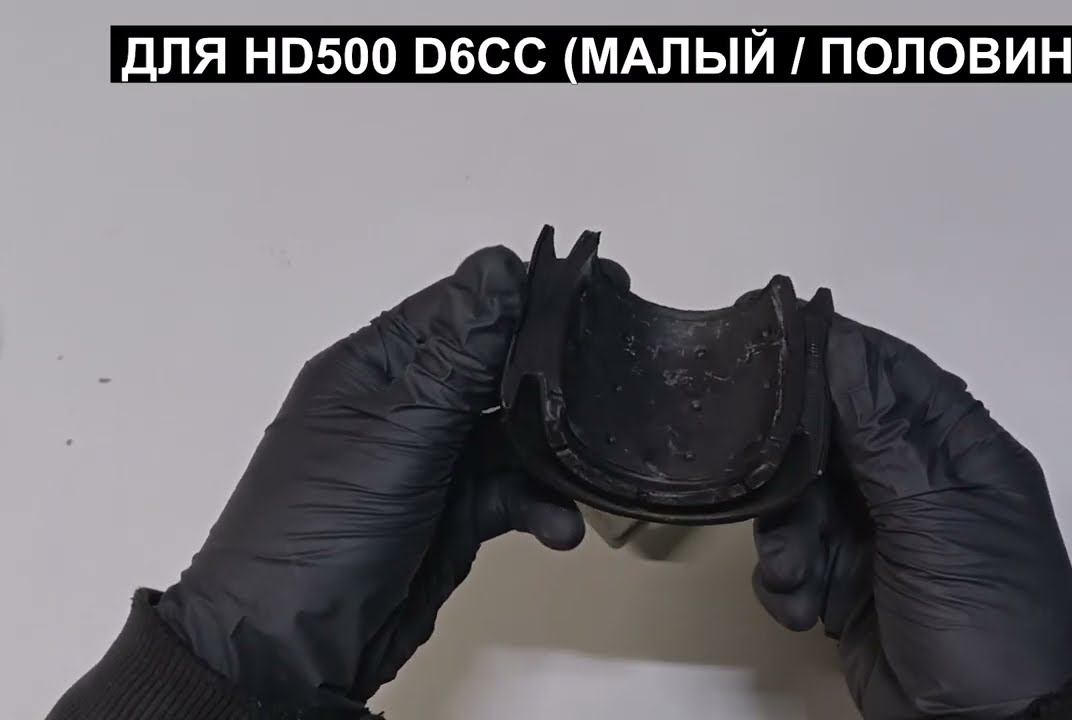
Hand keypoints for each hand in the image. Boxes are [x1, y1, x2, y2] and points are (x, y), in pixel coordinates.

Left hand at [155, 247, 585, 714]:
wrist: (294, 651)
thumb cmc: (317, 533)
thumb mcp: (397, 433)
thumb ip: (457, 355)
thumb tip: (499, 267)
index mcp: (374, 366)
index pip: (461, 307)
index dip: (523, 295)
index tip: (590, 287)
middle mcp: (404, 405)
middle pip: (494, 366)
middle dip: (551, 370)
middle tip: (613, 363)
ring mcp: (430, 461)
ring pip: (514, 431)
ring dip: (552, 449)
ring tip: (587, 457)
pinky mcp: (454, 512)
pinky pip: (514, 491)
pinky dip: (541, 504)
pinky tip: (558, 524)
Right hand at [752, 315, 1071, 717]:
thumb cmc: (983, 615)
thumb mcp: (934, 517)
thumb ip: (881, 431)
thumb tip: (843, 341)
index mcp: (960, 451)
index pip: (892, 375)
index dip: (838, 353)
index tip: (777, 339)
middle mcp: (915, 482)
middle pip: (832, 437)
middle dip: (796, 468)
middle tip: (768, 481)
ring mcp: (879, 532)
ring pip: (802, 499)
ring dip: (788, 537)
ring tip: (795, 573)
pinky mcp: (846, 580)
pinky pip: (795, 555)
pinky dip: (789, 580)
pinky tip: (804, 607)